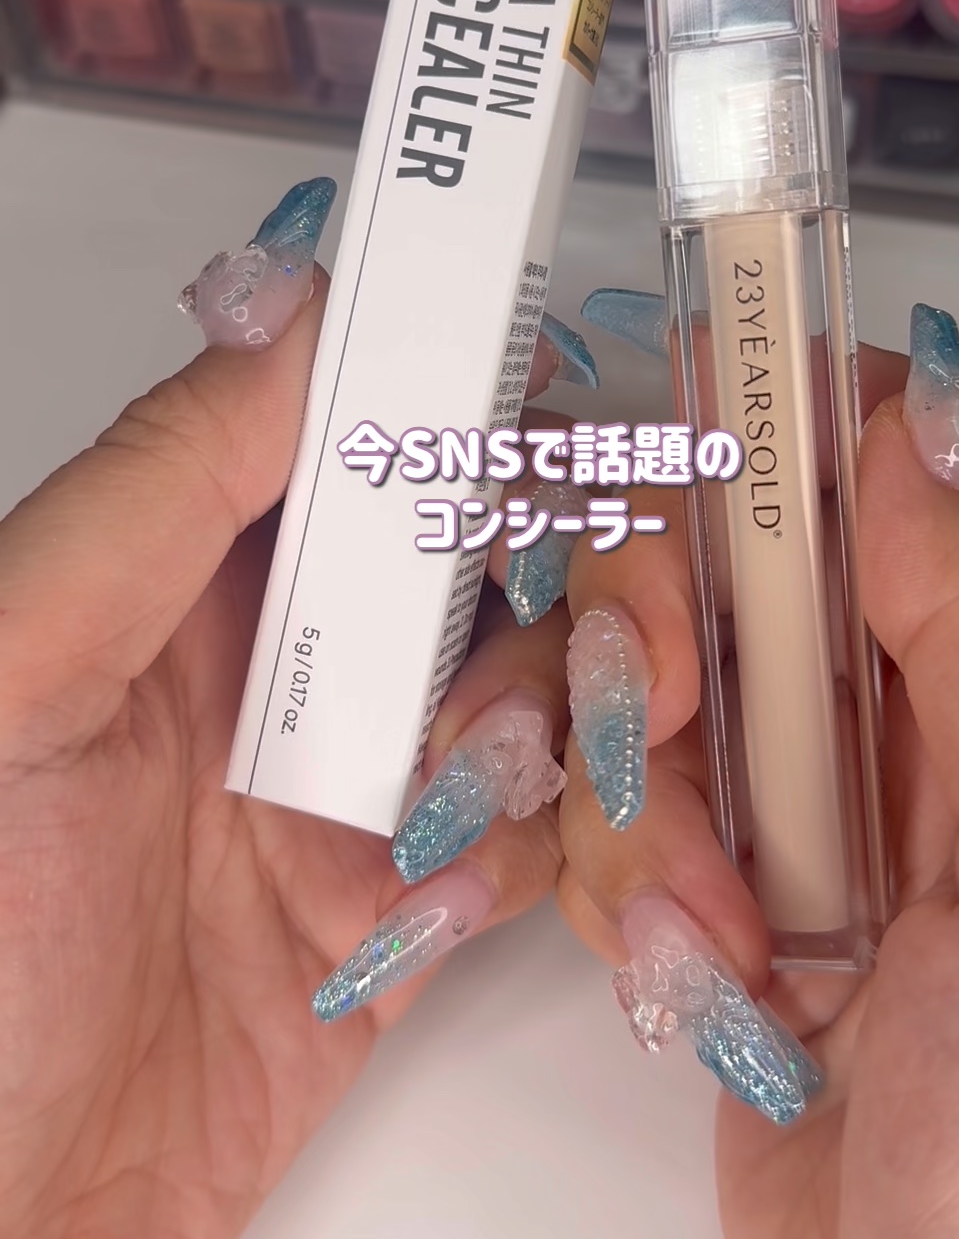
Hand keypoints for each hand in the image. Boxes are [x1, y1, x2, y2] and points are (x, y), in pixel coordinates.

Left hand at [0, 179, 588, 1238]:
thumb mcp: (18, 680)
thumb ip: (158, 489)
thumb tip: (287, 308)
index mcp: (172, 579)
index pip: (365, 432)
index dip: (481, 403)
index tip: (578, 415)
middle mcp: (272, 672)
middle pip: (489, 556)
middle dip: (585, 579)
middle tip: (620, 645)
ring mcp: (341, 798)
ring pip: (541, 697)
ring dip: (575, 735)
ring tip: (488, 810)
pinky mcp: (392, 930)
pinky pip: (533, 851)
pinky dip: (552, 866)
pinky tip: (454, 910)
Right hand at [550, 291, 958, 1238]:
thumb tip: (921, 431)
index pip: (951, 468)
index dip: (823, 423)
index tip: (705, 433)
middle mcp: (955, 739)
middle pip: (764, 558)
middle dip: (672, 627)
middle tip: (661, 716)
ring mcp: (839, 829)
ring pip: (671, 685)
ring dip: (639, 797)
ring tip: (702, 932)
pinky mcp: (738, 916)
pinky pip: (627, 819)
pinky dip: (617, 887)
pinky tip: (686, 987)